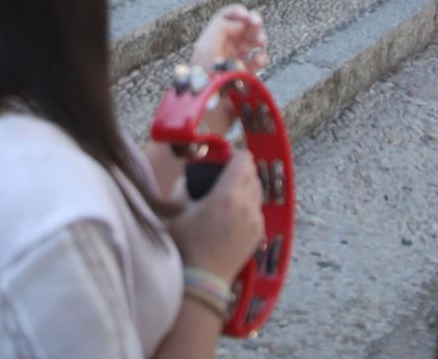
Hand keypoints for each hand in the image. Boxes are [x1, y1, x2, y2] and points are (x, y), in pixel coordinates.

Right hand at [168, 150, 264, 280]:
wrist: (201, 280)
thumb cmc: (186, 244)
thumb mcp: (178, 208)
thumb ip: (186, 184)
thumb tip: (193, 175)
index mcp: (228, 195)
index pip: (244, 160)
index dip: (234, 156)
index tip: (223, 161)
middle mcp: (247, 206)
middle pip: (253, 174)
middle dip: (240, 171)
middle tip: (223, 177)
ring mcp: (256, 222)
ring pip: (258, 193)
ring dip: (246, 189)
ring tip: (227, 198)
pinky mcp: (258, 235)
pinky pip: (258, 211)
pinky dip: (248, 207)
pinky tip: (232, 216)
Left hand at [190, 5, 268, 71]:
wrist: (208, 107)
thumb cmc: (204, 76)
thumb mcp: (207, 46)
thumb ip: (222, 28)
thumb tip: (240, 24)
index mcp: (212, 38)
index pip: (225, 18)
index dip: (236, 12)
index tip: (245, 14)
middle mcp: (224, 47)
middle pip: (242, 27)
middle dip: (252, 22)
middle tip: (257, 23)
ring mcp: (235, 60)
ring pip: (252, 42)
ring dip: (259, 38)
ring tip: (261, 41)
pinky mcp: (245, 75)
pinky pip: (257, 61)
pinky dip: (261, 58)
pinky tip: (259, 59)